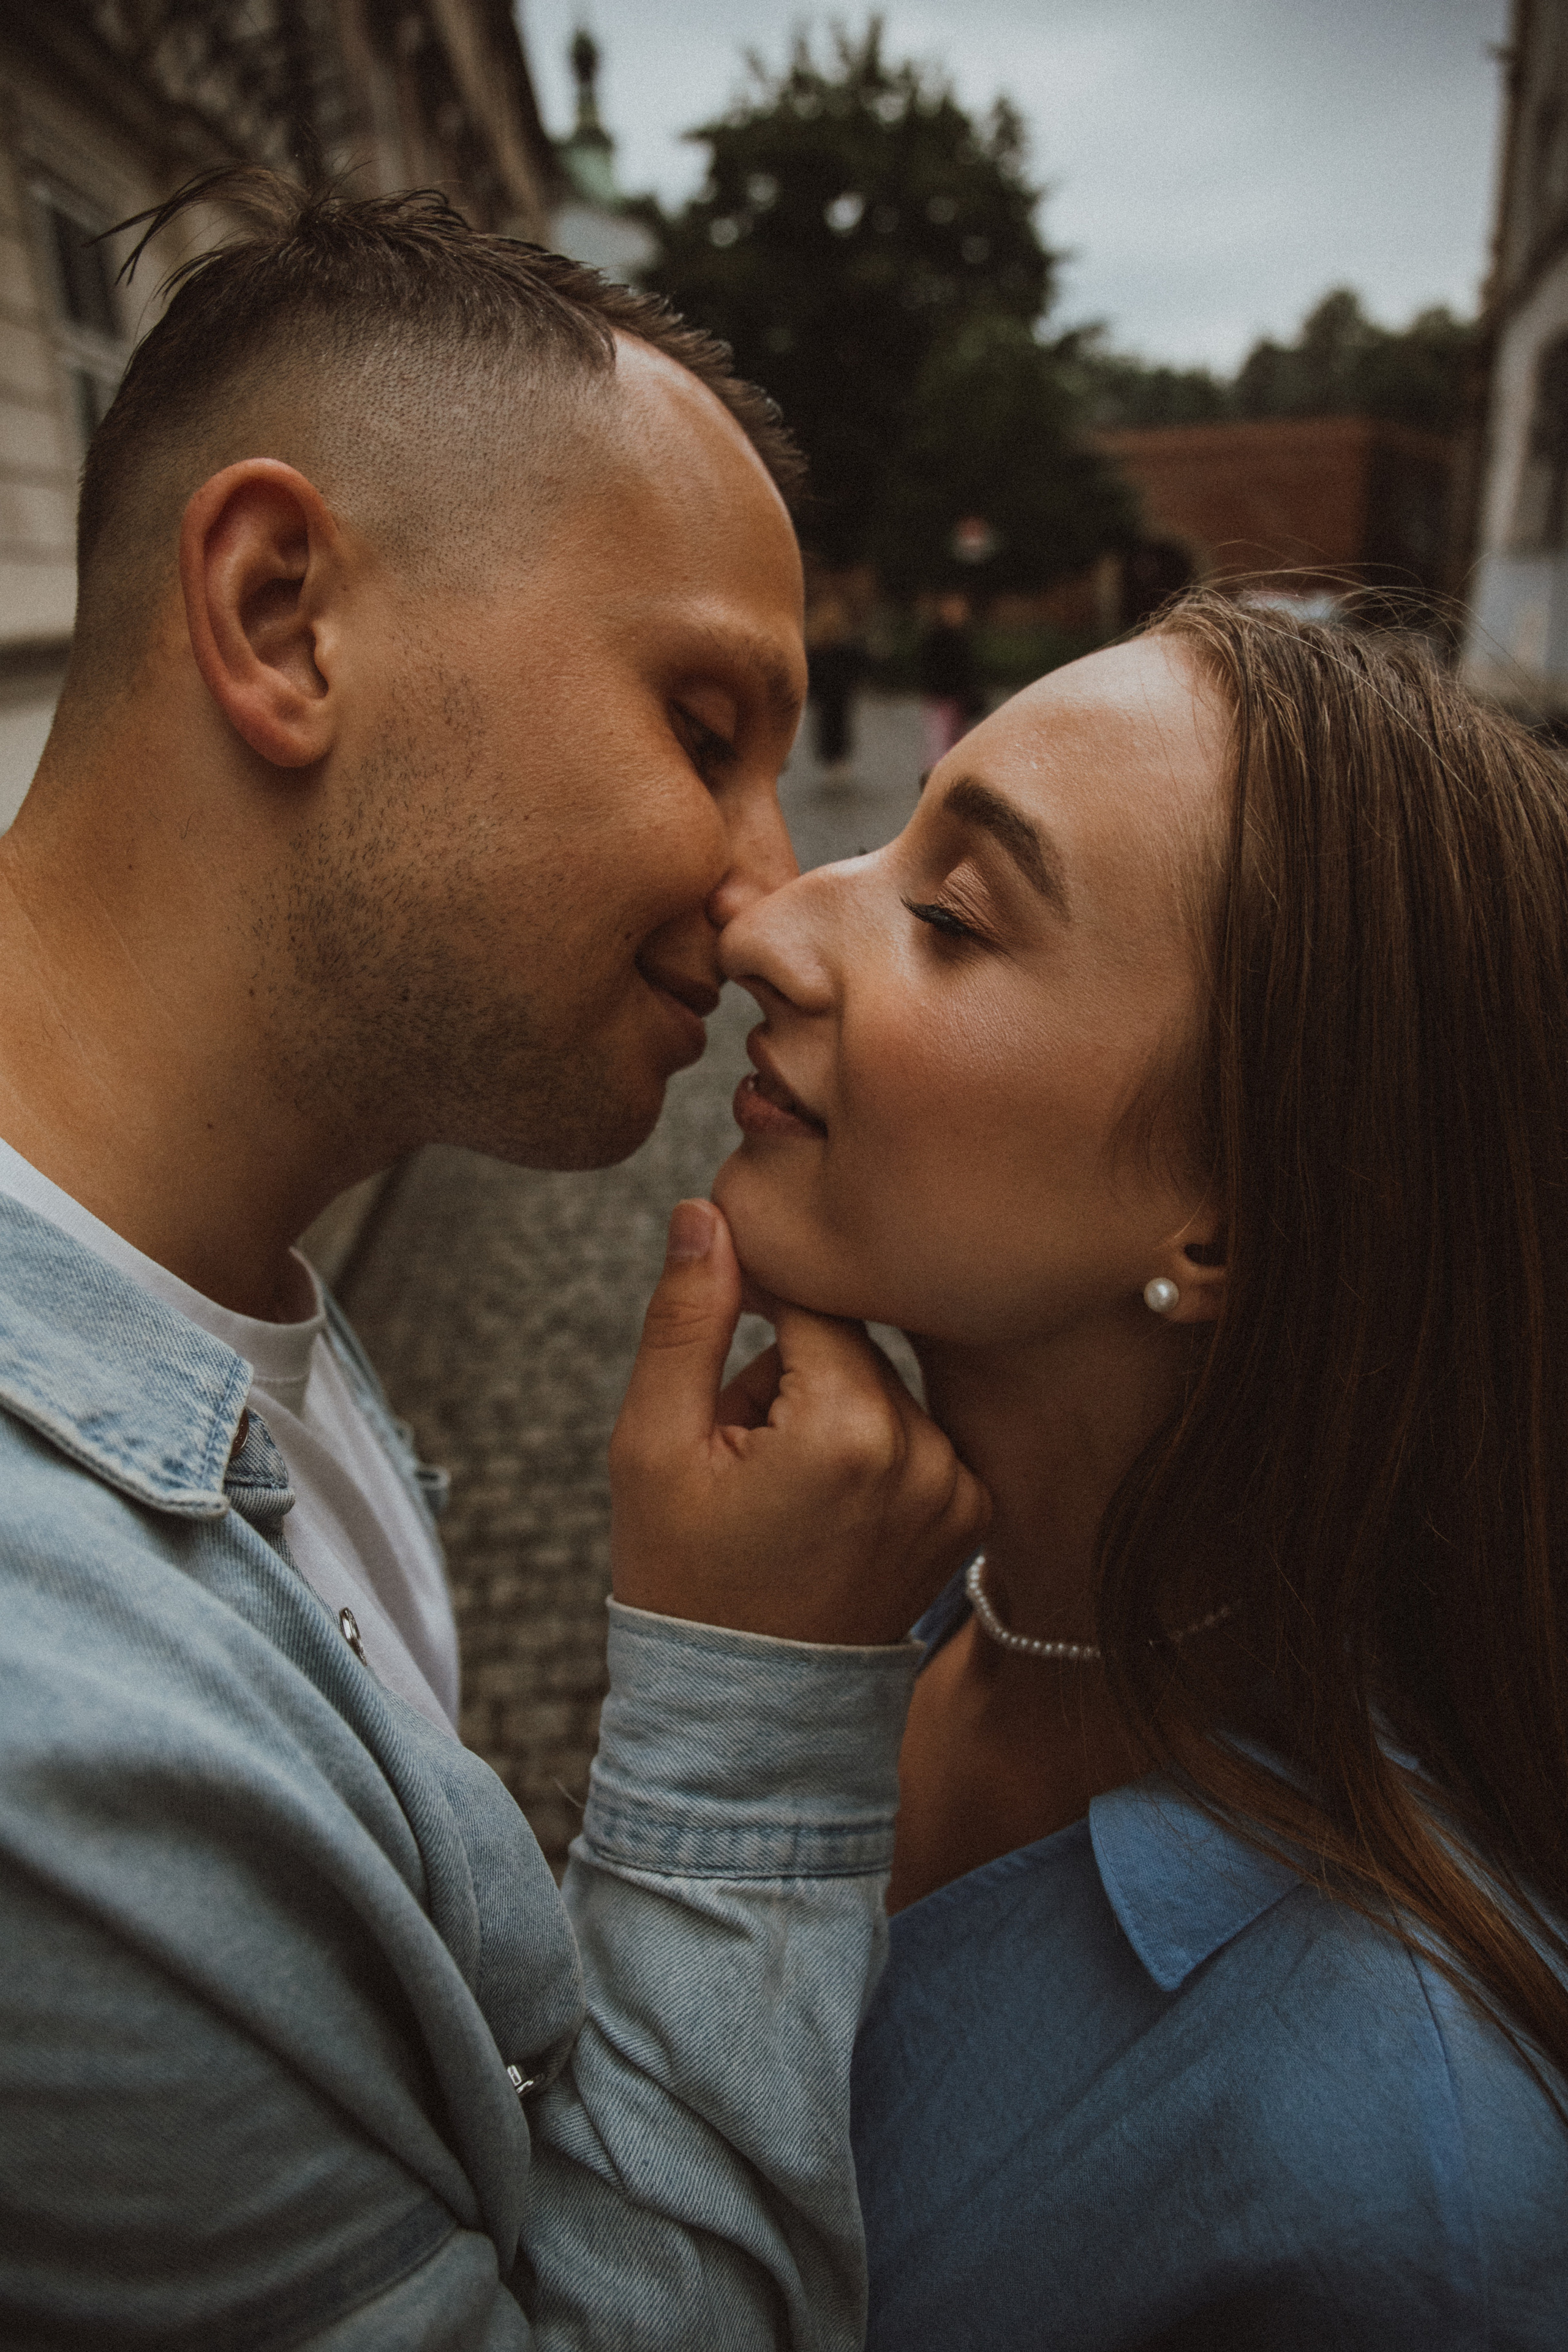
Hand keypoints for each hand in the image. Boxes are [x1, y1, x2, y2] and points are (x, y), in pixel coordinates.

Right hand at [610, 1199, 988, 1644]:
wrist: (747, 1719)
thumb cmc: (685, 1582)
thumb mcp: (652, 1445)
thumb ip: (685, 1318)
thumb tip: (706, 1210)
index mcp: (849, 1430)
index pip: (813, 1297)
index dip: (756, 1293)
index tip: (719, 1314)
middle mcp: (925, 1453)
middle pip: (851, 1341)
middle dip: (786, 1364)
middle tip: (734, 1434)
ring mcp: (958, 1488)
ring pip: (882, 1384)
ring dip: (826, 1402)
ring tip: (772, 1473)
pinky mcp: (971, 1513)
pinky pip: (914, 1433)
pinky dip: (866, 1444)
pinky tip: (819, 1501)